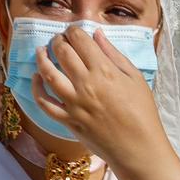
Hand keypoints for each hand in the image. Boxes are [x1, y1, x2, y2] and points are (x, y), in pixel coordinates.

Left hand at [32, 27, 170, 167]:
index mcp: (104, 70)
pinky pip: (44, 103)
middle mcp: (85, 84)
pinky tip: (37, 79)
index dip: (73, 31)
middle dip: (58, 40)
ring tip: (41, 51)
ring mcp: (73, 103)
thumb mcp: (135, 78)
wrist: (138, 148)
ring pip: (48, 74)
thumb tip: (97, 35)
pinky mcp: (68, 120)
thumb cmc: (142, 113)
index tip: (73, 31)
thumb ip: (114, 54)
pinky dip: (36, 89)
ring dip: (41, 58)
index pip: (80, 40)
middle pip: (62, 52)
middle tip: (58, 39)